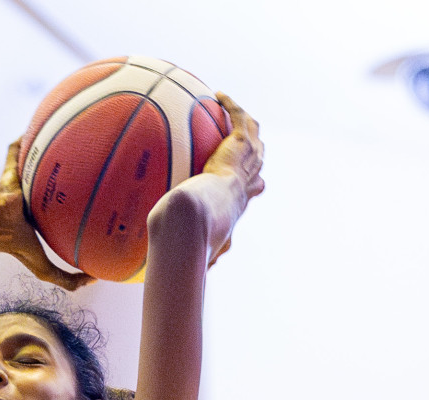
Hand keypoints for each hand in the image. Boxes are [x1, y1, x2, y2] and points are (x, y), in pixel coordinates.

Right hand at [0, 139, 91, 290]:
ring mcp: (21, 182)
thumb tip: (95, 280)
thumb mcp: (46, 270)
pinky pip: (14, 149)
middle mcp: (34, 196)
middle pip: (53, 179)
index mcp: (43, 215)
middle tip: (90, 158)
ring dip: (44, 147)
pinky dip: (19, 139)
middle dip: (68, 168)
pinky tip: (33, 125)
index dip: (77, 198)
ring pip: (34, 162)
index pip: (62, 204)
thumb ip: (68, 280)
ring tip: (64, 132)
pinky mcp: (9, 170)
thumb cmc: (20, 246)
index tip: (98, 191)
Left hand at [171, 92, 264, 266]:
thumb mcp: (190, 245)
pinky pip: (240, 118)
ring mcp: (247, 162)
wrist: (198, 218)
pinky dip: (233, 107)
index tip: (254, 185)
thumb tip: (170, 273)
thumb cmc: (189, 236)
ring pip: (255, 135)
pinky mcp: (241, 145)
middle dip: (255, 149)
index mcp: (236, 204)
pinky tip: (219, 96)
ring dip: (246, 120)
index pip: (249, 192)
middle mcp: (246, 182)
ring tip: (232, 108)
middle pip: (258, 160)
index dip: (252, 186)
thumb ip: (188, 254)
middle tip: (247, 138)